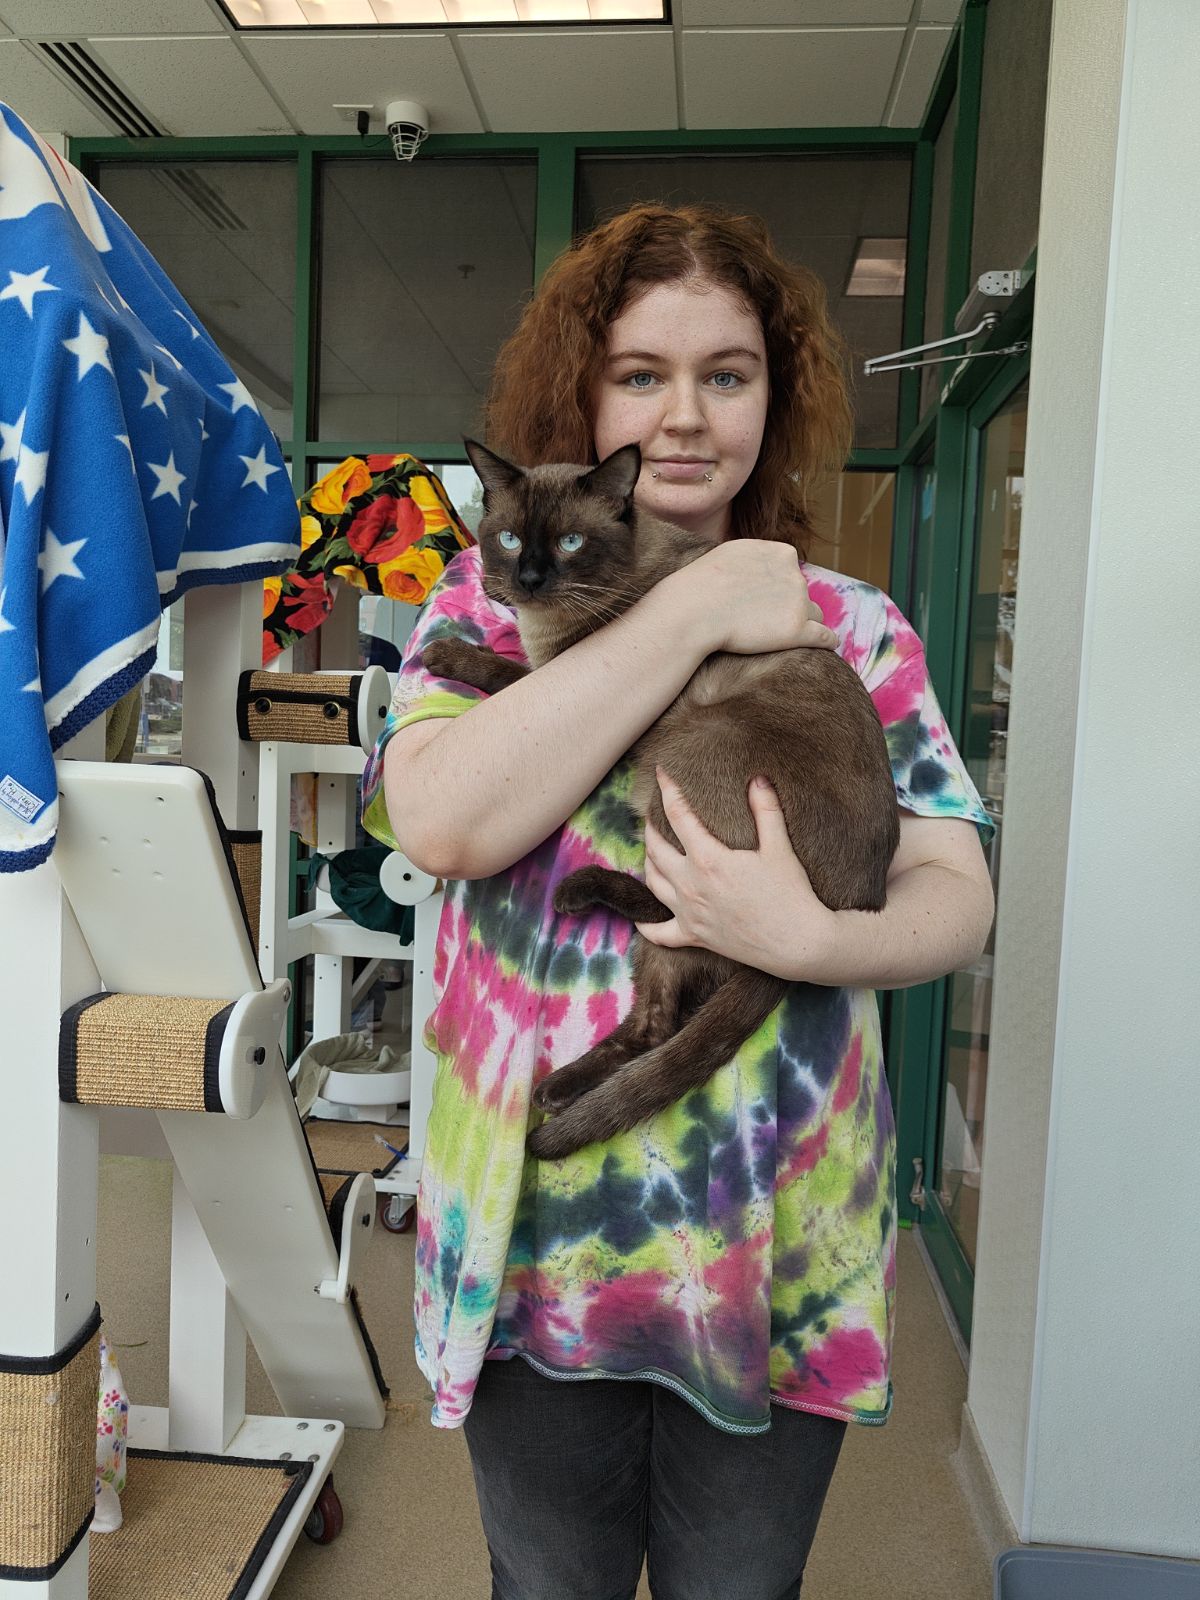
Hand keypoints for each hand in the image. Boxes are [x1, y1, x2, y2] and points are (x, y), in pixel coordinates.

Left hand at [635, 769, 836, 980]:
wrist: (798, 944)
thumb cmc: (791, 894)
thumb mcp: (780, 848)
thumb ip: (766, 810)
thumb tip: (757, 779)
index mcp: (708, 859)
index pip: (678, 815)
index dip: (668, 790)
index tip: (661, 773)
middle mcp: (690, 885)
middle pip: (656, 849)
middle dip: (651, 827)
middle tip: (653, 814)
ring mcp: (689, 913)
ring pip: (653, 882)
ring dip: (648, 863)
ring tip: (651, 850)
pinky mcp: (695, 936)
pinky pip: (660, 933)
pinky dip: (647, 925)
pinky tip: (642, 919)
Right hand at [670, 540, 837, 656]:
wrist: (693, 610)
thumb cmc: (701, 584)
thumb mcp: (731, 554)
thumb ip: (754, 559)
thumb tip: (759, 568)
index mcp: (781, 553)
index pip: (790, 571)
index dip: (777, 587)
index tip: (762, 601)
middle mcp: (795, 575)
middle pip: (801, 593)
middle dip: (787, 605)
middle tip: (763, 621)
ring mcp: (798, 602)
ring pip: (813, 615)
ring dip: (801, 623)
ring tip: (780, 636)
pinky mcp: (798, 630)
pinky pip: (826, 637)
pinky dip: (826, 641)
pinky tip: (825, 647)